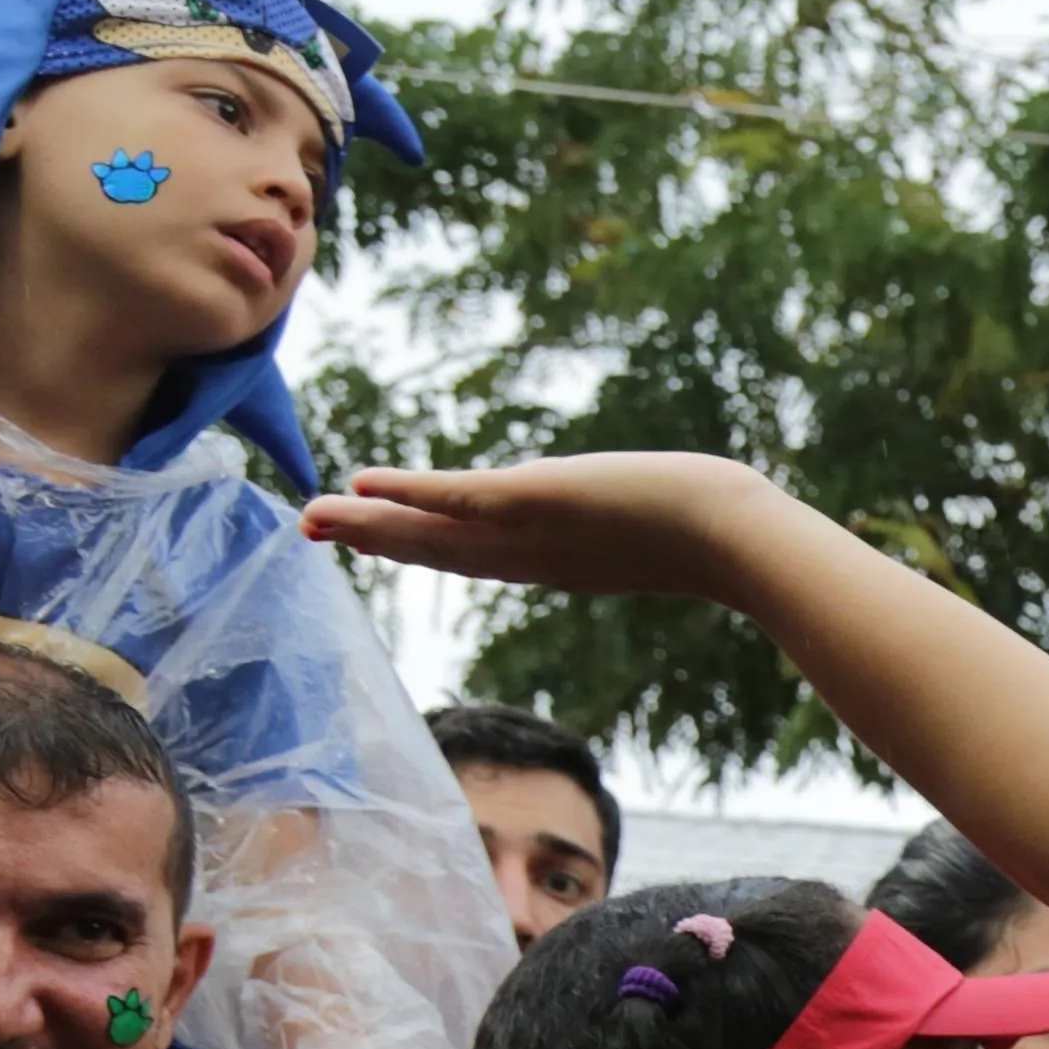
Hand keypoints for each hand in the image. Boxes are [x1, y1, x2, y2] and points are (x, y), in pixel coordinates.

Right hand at [299, 456, 791, 606]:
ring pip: (435, 533)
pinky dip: (409, 495)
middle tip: (310, 530)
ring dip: (370, 524)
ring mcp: (530, 534)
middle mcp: (533, 558)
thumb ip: (630, 523)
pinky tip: (365, 485)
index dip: (418, 548)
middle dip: (374, 541)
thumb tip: (643, 505)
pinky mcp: (536, 502)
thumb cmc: (718, 532)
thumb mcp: (656, 526)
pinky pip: (458, 501)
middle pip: (439, 552)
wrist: (738, 541)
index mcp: (555, 563)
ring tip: (313, 516)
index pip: (473, 557)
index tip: (372, 539)